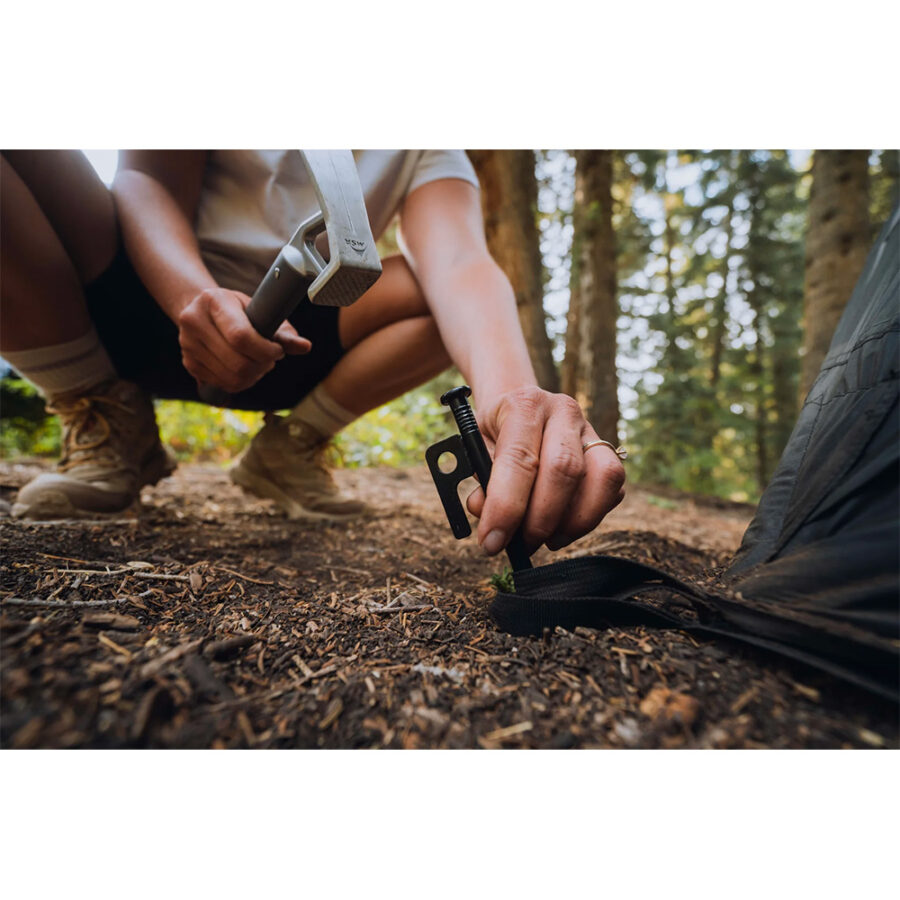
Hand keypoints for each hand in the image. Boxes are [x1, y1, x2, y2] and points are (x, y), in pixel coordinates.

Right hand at [176, 288, 310, 392]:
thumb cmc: (240, 310)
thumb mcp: (260, 311)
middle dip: (262, 366)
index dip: (265, 350)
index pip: (240, 336)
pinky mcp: (189, 364)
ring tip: (260, 363)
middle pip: (238, 363)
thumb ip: (284, 331)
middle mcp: (193, 321)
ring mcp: (188, 344)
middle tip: (271, 358)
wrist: (202, 309)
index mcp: (213, 300)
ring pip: (231, 378)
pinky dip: (241, 382)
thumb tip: (305, 347)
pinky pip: (223, 384)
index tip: (277, 351)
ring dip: (254, 376)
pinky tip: (245, 369)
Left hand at [465, 386, 625, 554]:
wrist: (520, 404)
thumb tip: (487, 515)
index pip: (520, 459)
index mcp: (524, 405)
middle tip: (523, 544)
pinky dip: (591, 516)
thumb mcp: (476, 448)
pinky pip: (613, 489)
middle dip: (542, 519)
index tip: (492, 541)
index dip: (506, 507)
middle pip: (565, 469)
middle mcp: (563, 412)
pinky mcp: (608, 450)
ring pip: (602, 479)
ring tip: (547, 539)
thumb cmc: (496, 432)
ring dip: (574, 522)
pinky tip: (565, 524)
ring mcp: (590, 430)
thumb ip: (482, 481)